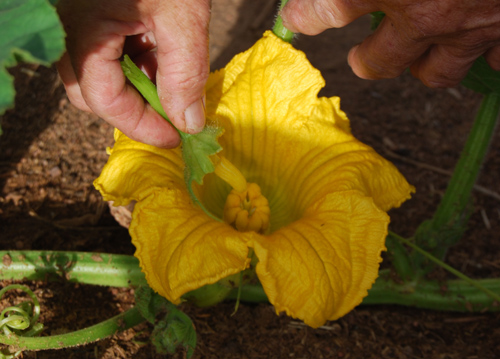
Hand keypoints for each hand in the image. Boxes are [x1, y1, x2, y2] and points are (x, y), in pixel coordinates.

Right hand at [56, 0, 210, 147]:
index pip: (106, 101)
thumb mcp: (183, 17)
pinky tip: (165, 59)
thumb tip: (188, 124)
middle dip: (137, 110)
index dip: (143, 127)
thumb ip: (184, 73)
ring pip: (101, 78)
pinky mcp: (98, 19)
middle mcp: (71, 32)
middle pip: (94, 95)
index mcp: (85, 33)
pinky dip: (138, 67)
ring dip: (139, 89)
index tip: (176, 138)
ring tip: (174, 82)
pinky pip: (109, 57)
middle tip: (173, 115)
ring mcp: (81, 25)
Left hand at [281, 0, 499, 87]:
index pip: (324, 11)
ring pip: (434, 72)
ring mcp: (471, 25)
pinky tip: (481, 34)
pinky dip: (486, 52)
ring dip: (419, 64)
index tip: (299, 17)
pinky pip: (494, 61)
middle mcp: (424, 11)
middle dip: (365, 61)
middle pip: (376, 63)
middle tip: (360, 55)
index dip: (306, 16)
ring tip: (414, 50)